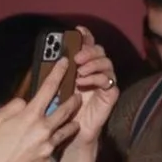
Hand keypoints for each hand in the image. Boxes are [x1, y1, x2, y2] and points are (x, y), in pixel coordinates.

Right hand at [0, 57, 78, 161]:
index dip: (58, 73)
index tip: (64, 63)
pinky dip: (53, 141)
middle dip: (74, 100)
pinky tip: (48, 141)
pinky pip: (55, 146)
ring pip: (67, 129)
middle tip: (77, 95)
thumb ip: (14, 107)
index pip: (49, 89)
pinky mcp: (48, 160)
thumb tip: (26, 103)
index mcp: (30, 116)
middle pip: (66, 110)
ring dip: (71, 121)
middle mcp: (43, 130)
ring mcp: (48, 146)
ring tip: (72, 119)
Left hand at [61, 28, 118, 152]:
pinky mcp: (110, 94)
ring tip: (79, 72)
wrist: (69, 131)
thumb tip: (50, 57)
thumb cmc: (61, 108)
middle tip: (76, 58)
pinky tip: (83, 83)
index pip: (88, 45)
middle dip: (89, 51)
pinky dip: (96, 79)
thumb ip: (56, 72)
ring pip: (106, 63)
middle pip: (100, 51)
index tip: (78, 30)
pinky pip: (109, 81)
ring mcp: (105, 82)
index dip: (86, 35)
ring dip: (93, 64)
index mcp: (83, 66)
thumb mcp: (55, 86)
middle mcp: (96, 71)